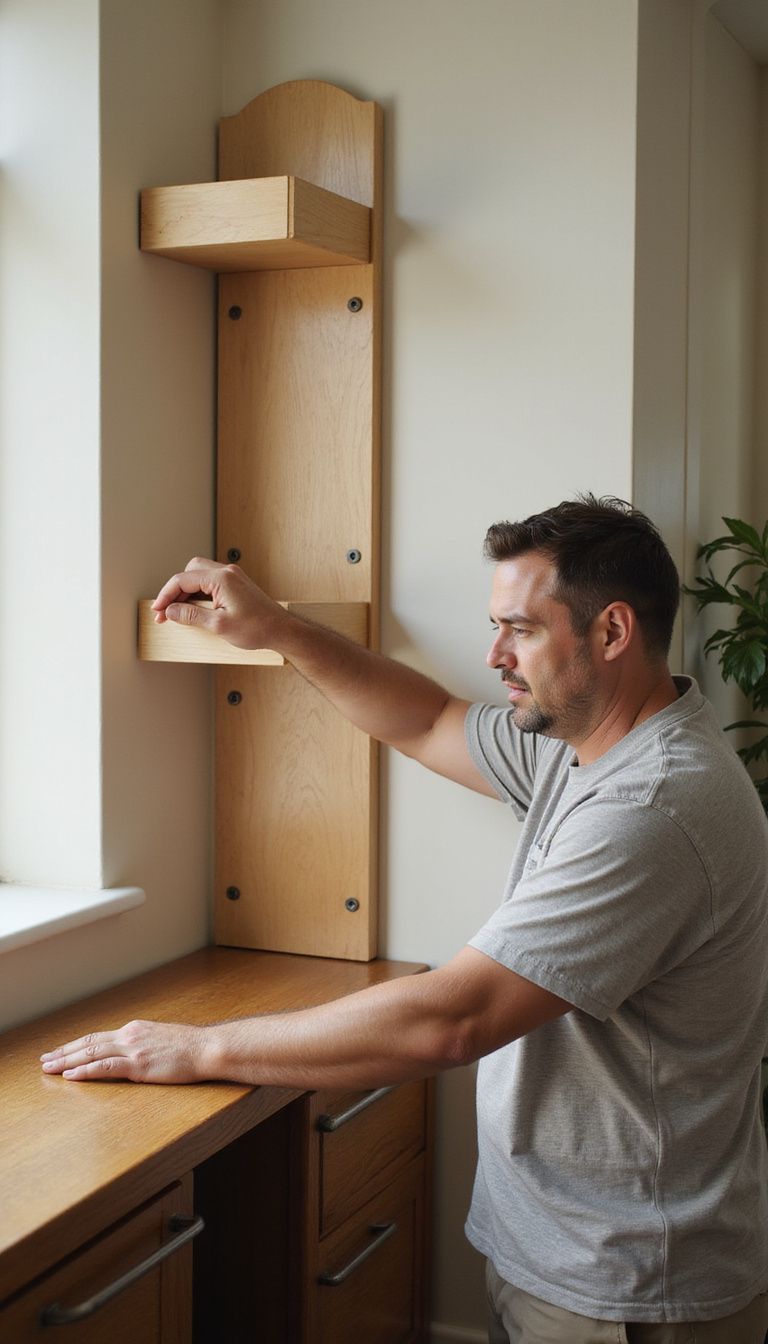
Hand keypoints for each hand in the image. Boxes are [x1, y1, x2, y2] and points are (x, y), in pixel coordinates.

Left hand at [40, 1019, 210, 1083]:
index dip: (75, 1045)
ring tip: (49, 1069)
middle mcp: (130, 1036)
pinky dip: (86, 1071)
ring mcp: (133, 1049)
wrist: (207, 1048)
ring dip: (67, 1062)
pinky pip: (106, 1067)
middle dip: (64, 1053)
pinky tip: (72, 1075)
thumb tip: (131, 1053)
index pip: (97, 1037)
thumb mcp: (161, 1039)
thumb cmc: (190, 1047)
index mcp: (134, 1030)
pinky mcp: (139, 1065)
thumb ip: (143, 1044)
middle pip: (88, 1043)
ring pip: (92, 1053)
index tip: (59, 1051)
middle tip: (44, 1060)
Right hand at [151, 558, 286, 650]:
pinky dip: (199, 593)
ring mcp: (233, 577)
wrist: (281, 630)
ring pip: (199, 576)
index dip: (166, 595)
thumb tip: (171, 611)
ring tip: (179, 612)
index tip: (157, 610)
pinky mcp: (236, 584)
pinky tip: (195, 609)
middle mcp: (227, 572)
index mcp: (221, 578)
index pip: (183, 579)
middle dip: (175, 590)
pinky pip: (210, 582)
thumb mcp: (218, 625)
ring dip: (186, 592)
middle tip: (167, 611)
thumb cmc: (257, 628)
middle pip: (189, 571)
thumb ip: (191, 616)